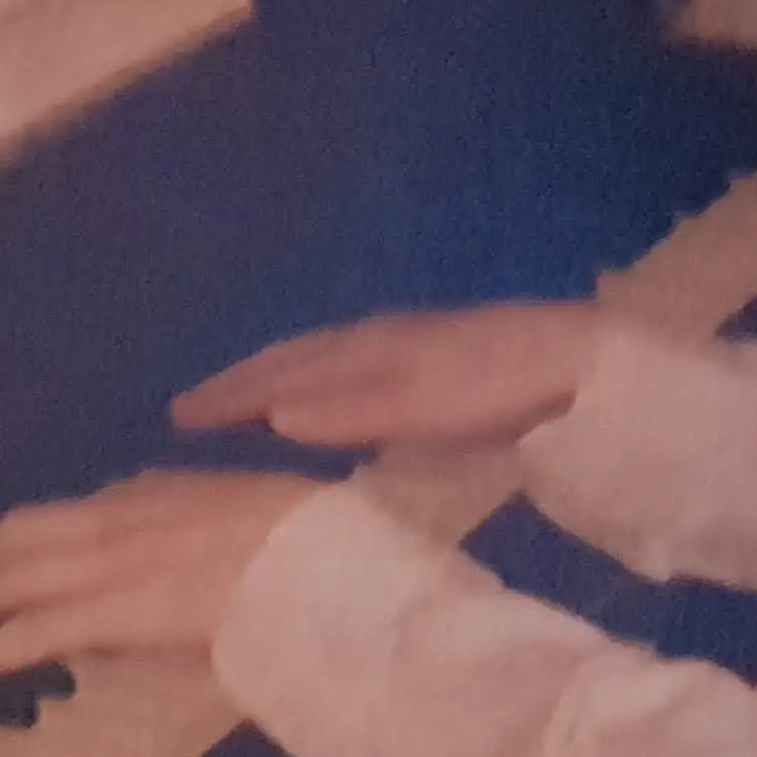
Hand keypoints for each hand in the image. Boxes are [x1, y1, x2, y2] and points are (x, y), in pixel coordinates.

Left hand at [0, 469, 330, 681]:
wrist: (326, 564)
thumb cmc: (306, 554)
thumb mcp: (234, 524)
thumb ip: (181, 541)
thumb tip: (143, 563)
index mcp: (150, 497)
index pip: (61, 518)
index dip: (11, 538)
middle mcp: (116, 521)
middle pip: (18, 540)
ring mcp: (108, 565)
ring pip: (10, 581)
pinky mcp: (110, 612)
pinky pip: (29, 633)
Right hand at [169, 302, 596, 453]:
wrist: (579, 360)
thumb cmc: (497, 387)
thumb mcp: (421, 405)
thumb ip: (350, 411)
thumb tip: (273, 414)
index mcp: (366, 349)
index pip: (282, 372)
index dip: (231, 395)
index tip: (177, 418)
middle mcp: (378, 339)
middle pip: (296, 358)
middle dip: (241, 381)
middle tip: (189, 410)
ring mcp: (410, 346)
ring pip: (326, 360)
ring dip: (278, 378)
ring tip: (244, 402)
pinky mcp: (439, 362)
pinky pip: (356, 367)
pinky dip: (322, 382)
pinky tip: (332, 403)